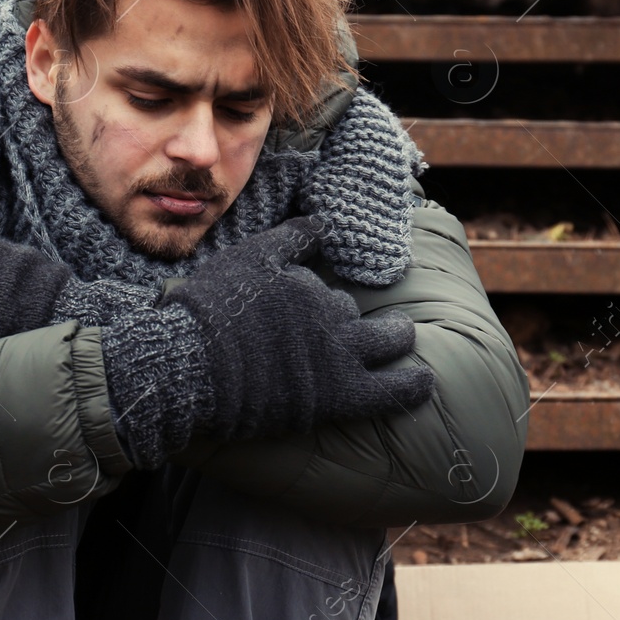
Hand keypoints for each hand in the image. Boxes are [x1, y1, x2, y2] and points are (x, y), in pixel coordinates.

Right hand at [168, 215, 433, 442]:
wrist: (193, 365)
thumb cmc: (210, 312)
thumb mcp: (248, 258)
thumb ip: (291, 239)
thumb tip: (323, 222)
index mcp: (307, 285)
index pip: (327, 291)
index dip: (319, 302)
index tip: (311, 313)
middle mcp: (328, 316)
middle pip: (357, 312)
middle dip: (366, 311)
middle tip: (381, 322)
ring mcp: (337, 356)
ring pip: (386, 343)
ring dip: (396, 339)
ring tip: (403, 341)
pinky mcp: (338, 397)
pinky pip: (391, 391)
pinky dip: (412, 386)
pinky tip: (425, 383)